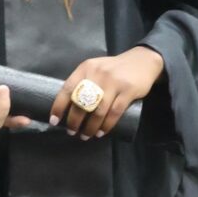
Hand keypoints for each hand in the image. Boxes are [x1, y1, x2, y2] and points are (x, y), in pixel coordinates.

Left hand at [50, 46, 164, 139]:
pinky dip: (106, 126)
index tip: (54, 120)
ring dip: (90, 127)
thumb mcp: (95, 69)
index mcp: (85, 68)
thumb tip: (68, 105)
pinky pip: (114, 113)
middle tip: (72, 131)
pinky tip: (101, 132)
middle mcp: (97, 74)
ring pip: (98, 111)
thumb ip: (83, 81)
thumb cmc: (114, 69)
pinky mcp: (128, 91)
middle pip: (81, 103)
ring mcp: (113, 83)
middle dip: (74, 121)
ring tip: (85, 135)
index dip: (59, 106)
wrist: (142, 61)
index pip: (67, 88)